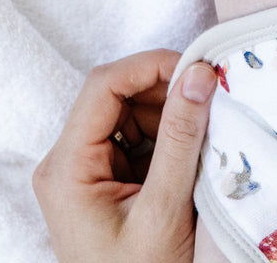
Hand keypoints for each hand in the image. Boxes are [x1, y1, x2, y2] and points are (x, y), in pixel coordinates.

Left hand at [32, 50, 217, 262]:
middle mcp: (66, 163)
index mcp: (66, 168)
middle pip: (115, 95)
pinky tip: (192, 152)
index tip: (197, 70)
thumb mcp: (165, 210)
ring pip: (128, 113)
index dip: (149, 66)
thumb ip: (181, 140)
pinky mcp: (104, 183)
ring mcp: (83, 173)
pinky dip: (167, 136)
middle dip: (164, 90)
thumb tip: (198, 74)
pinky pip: (135, 138)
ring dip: (169, 112)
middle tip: (211, 98)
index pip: (102, 86)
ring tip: (206, 131)